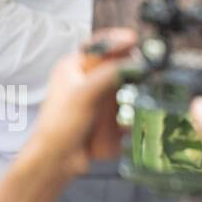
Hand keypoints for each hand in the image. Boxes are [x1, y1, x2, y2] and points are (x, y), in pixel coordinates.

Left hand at [25, 29, 132, 177]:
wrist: (55, 161)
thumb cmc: (59, 126)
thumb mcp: (83, 94)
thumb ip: (109, 74)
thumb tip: (135, 62)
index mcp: (74, 66)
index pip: (100, 44)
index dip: (118, 40)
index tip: (135, 40)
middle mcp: (86, 78)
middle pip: (117, 63)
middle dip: (132, 65)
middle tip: (145, 65)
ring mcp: (97, 95)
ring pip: (125, 83)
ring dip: (135, 87)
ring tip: (142, 89)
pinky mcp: (106, 113)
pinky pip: (127, 103)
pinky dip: (134, 107)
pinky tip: (133, 114)